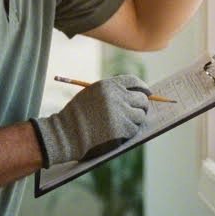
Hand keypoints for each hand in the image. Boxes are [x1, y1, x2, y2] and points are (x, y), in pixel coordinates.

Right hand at [33, 75, 150, 166]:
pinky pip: (134, 129)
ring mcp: (121, 114)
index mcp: (109, 86)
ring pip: (140, 115)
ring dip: (135, 119)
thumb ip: (112, 92)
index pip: (134, 82)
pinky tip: (118, 132)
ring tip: (123, 123)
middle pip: (141, 99)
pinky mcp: (123, 130)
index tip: (147, 92)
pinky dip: (129, 131)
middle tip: (140, 110)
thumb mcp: (92, 94)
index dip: (142, 87)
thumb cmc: (77, 115)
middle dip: (142, 104)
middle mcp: (117, 97)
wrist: (67, 134)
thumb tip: (135, 96)